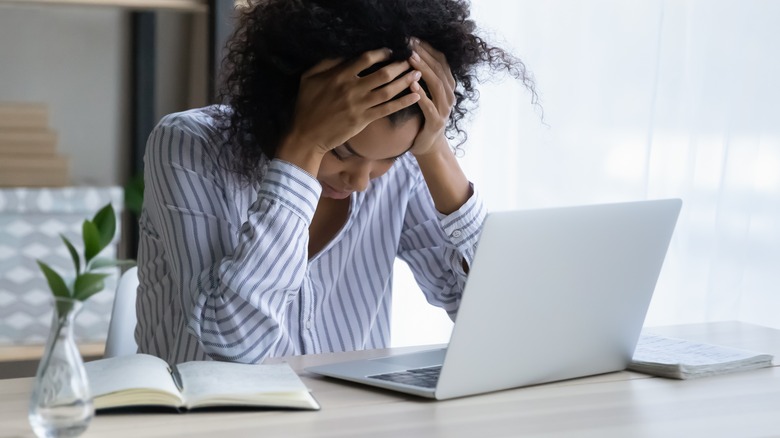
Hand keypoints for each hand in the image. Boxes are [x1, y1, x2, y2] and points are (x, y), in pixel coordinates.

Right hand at [279, 49, 421, 165]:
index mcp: (339, 76)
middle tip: (412, 60)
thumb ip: (326, 64)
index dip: (381, 53)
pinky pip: (387, 109)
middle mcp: (352, 89)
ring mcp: (359, 106)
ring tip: (417, 74)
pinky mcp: (363, 120)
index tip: (391, 51)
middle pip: (382, 74)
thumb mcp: (309, 78)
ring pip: (388, 91)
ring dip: (405, 81)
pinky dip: (403, 102)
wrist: (306, 136)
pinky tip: (415, 96)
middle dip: (400, 65)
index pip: (365, 59)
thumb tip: (344, 54)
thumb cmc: (306, 106)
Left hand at [406, 38, 456, 156]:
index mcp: (448, 86)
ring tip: (410, 60)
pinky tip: (411, 85)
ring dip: (423, 71)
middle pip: (439, 70)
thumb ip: (423, 76)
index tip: (413, 38)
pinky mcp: (436, 122)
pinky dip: (421, 95)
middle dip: (424, 55)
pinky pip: (429, 106)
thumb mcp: (426, 93)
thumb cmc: (424, 115)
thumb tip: (409, 54)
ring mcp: (445, 109)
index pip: (441, 61)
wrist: (428, 145)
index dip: (428, 49)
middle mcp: (450, 95)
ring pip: (436, 85)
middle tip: (410, 44)